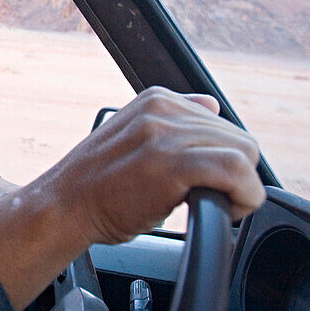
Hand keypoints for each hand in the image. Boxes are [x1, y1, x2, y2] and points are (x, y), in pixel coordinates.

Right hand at [45, 86, 264, 245]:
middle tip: (213, 200)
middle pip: (239, 139)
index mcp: (156, 100)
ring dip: (242, 188)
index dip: (224, 161)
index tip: (209, 184)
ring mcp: (166, 135)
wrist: (64, 206)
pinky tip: (228, 210)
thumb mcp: (135, 137)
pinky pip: (236, 170)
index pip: (222, 126)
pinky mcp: (172, 163)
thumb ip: (174, 120)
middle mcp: (162, 110)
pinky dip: (245, 196)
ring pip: (244, 153)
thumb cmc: (98, 184)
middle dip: (237, 175)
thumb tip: (211, 106)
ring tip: (216, 206)